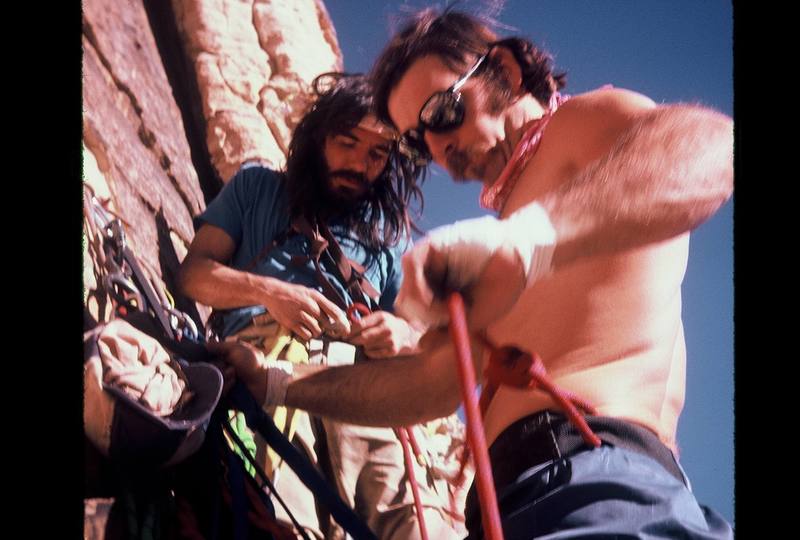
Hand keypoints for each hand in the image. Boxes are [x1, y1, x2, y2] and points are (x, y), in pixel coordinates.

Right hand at [207, 340, 265, 403]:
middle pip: (207, 369)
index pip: (206, 358)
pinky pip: (215, 393)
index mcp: (222, 358)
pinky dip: (225, 387)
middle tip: (231, 368)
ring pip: (210, 381)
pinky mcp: (223, 395)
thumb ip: (220, 346)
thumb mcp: (237, 349)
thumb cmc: (252, 363)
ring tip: (235, 377)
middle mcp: (219, 370)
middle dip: (219, 368)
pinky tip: (234, 385)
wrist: (263, 382)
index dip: (209, 358)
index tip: (217, 358)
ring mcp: (221, 382)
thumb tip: (204, 345)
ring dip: (223, 377)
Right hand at [261, 279, 346, 340]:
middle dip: (327, 327)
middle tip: (323, 326)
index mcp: (315, 296)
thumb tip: (336, 314)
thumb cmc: (293, 293)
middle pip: (326, 323)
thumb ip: (321, 302)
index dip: (343, 322)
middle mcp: (309, 305)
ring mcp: (300, 314)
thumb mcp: (309, 292)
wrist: (272, 292)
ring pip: (317, 330)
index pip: (334, 311)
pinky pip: (306, 335)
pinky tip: (303, 329)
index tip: (347, 329)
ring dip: (316, 331)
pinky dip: (307, 334)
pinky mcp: (291, 323)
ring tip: (311, 326)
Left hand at [348, 311, 422, 357]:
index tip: (344, 335)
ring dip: (362, 346)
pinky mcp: (392, 350)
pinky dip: (369, 352)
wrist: (407, 334)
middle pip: (363, 336)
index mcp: (381, 317)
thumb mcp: (378, 317)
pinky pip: (373, 354)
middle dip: (353, 340)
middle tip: (349, 342)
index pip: (360, 324)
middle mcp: (387, 327)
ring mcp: (390, 340)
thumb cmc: (388, 324)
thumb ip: (364, 321)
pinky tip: (370, 349)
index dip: (349, 331)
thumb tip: (345, 327)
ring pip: (367, 346)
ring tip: (364, 344)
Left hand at [395, 241, 525, 331]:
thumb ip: (447, 332)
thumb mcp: (473, 318)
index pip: (414, 312)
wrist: (519, 261)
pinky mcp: (431, 245)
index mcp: (439, 293)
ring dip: (424, 306)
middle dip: (423, 317)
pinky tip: (439, 296)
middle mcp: (430, 276)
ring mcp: (429, 261)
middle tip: (447, 319)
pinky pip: (411, 265)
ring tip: (450, 308)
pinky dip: (419, 286)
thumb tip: (421, 345)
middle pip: (406, 302)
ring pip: (406, 288)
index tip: (442, 329)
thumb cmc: (501, 288)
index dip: (424, 324)